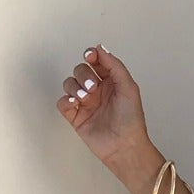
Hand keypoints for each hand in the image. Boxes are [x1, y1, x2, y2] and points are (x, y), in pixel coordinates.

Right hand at [56, 44, 151, 173]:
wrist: (124, 146)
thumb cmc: (131, 120)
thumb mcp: (128, 87)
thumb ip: (114, 65)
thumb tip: (101, 48)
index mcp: (111, 82)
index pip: (96, 62)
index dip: (91, 56)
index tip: (90, 56)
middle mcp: (97, 91)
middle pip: (81, 70)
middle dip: (84, 76)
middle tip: (93, 88)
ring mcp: (85, 103)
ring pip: (69, 84)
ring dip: (75, 87)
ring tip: (85, 98)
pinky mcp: (76, 116)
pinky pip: (62, 102)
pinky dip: (66, 100)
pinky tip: (75, 104)